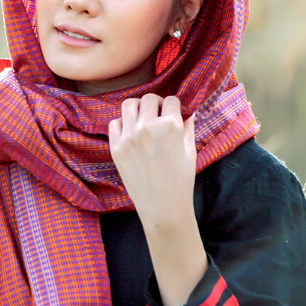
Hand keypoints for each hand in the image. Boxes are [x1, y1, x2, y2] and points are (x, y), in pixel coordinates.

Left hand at [109, 94, 206, 305]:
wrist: (162, 207)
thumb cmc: (181, 180)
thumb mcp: (190, 150)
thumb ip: (187, 127)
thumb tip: (188, 111)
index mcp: (170, 126)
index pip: (171, 100)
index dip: (174, 106)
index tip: (173, 113)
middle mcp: (148, 127)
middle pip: (149, 98)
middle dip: (156, 104)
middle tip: (158, 115)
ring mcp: (129, 136)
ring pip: (129, 104)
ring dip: (138, 108)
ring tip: (143, 119)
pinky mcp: (116, 147)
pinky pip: (114, 123)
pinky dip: (123, 123)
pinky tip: (131, 133)